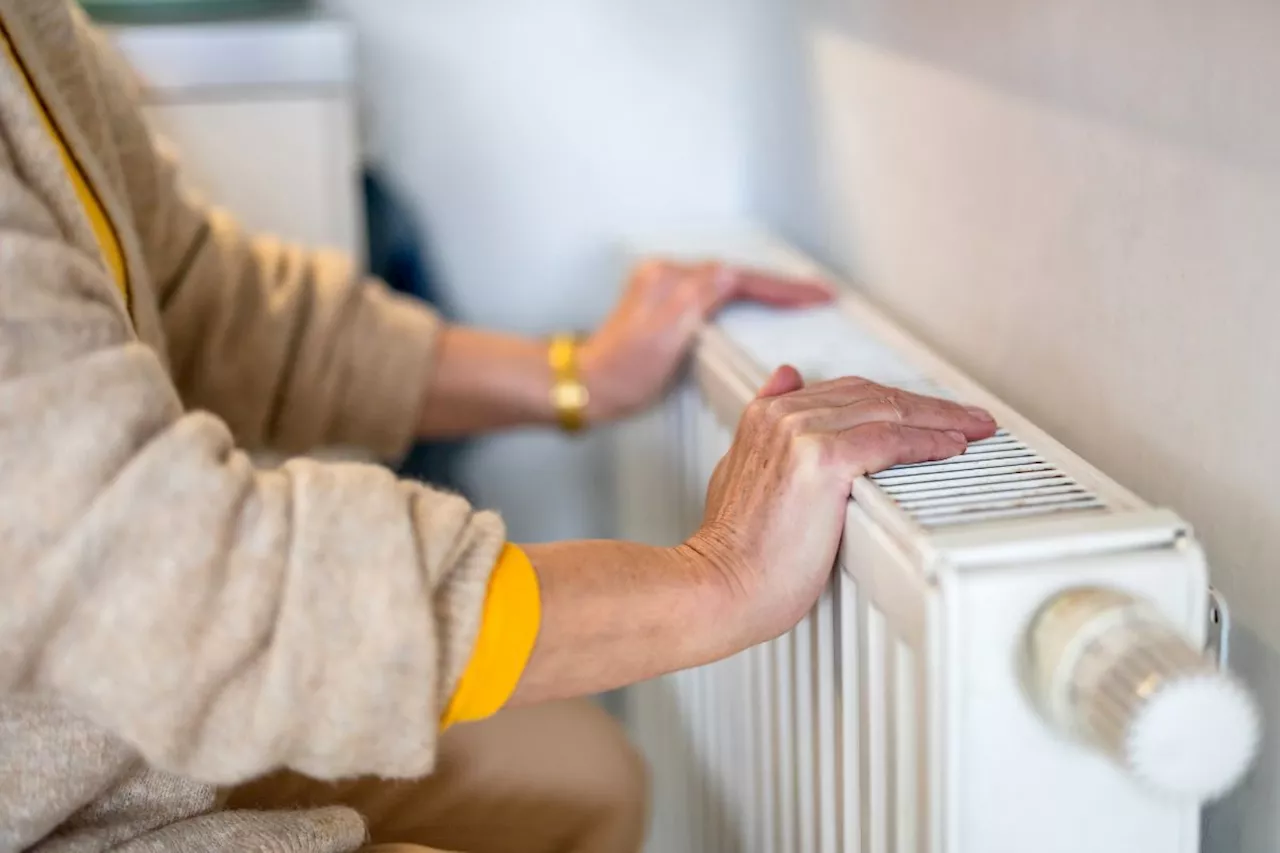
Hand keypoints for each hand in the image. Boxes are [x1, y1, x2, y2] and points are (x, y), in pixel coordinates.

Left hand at [579, 259, 831, 420]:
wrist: (586, 386)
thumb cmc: (620, 373)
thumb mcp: (662, 337)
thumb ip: (695, 300)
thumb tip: (728, 273)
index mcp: (672, 281)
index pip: (739, 277)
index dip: (782, 288)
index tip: (816, 295)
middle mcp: (668, 276)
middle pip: (738, 275)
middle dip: (780, 284)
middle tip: (818, 295)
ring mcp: (666, 288)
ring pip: (728, 281)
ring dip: (764, 288)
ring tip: (798, 298)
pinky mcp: (666, 305)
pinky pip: (715, 292)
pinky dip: (742, 297)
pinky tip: (756, 305)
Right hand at [683, 366, 997, 650]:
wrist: (719, 583)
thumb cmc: (734, 548)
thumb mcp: (740, 468)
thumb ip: (767, 428)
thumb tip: (787, 380)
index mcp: (767, 413)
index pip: (847, 391)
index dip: (894, 398)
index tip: (928, 411)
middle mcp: (784, 414)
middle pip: (874, 394)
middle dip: (927, 404)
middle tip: (969, 417)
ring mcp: (802, 433)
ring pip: (889, 410)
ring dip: (939, 418)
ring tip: (974, 428)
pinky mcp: (822, 460)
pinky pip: (891, 439)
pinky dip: (927, 441)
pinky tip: (952, 447)